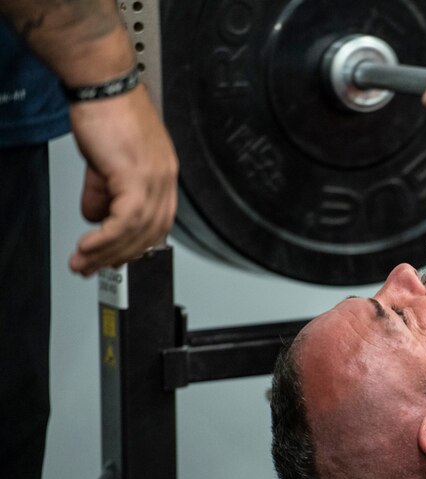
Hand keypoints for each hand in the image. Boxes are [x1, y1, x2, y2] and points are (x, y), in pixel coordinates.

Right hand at [67, 84, 177, 275]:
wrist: (103, 85)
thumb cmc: (108, 112)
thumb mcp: (106, 161)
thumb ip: (104, 191)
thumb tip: (97, 215)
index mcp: (163, 175)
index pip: (158, 223)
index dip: (137, 246)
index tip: (116, 258)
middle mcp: (165, 178)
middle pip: (151, 233)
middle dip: (120, 257)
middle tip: (92, 268)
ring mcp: (154, 177)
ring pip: (137, 231)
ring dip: (107, 252)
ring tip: (83, 262)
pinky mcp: (136, 175)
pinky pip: (126, 220)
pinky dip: (107, 239)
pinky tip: (89, 246)